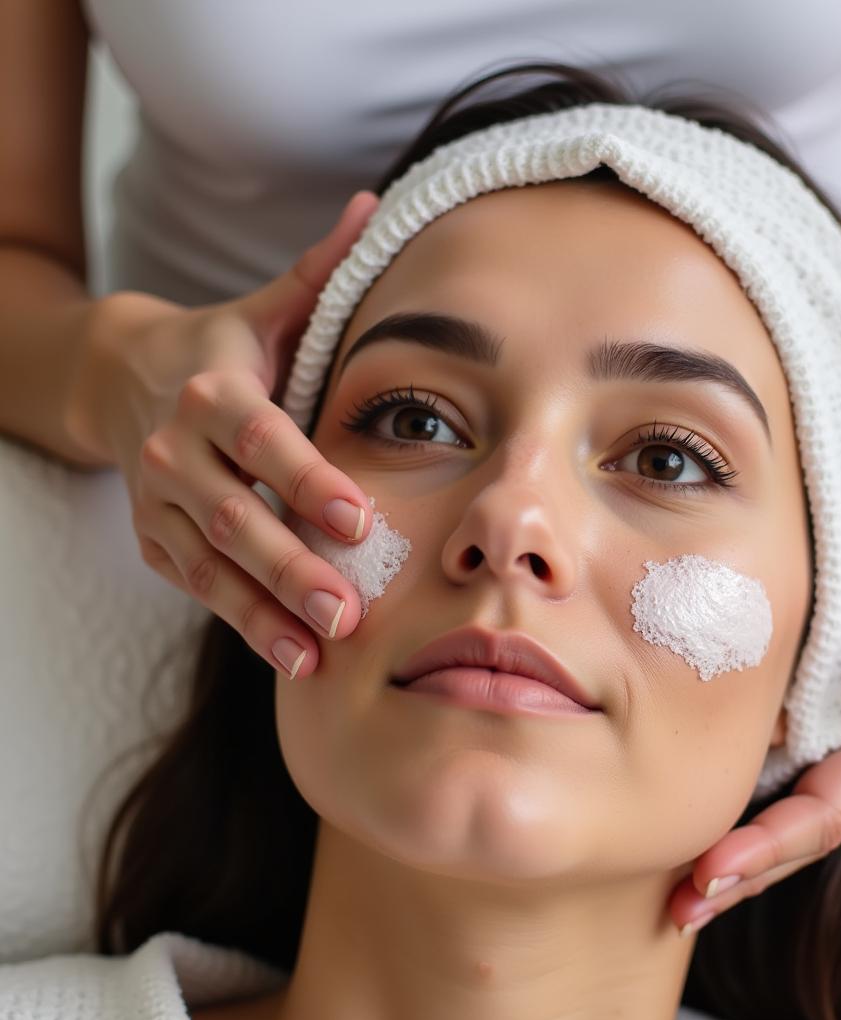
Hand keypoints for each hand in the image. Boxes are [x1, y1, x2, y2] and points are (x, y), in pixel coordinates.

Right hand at [68, 191, 380, 678]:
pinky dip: (244, 624)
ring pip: (215, 564)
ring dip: (268, 611)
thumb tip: (378, 205)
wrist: (127, 379)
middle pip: (238, 515)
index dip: (308, 478)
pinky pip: (200, 588)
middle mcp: (177, 450)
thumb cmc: (226, 346)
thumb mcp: (269, 308)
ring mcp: (160, 502)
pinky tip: (293, 658)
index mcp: (215, 389)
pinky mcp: (156, 540)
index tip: (361, 519)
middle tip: (350, 610)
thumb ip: (320, 271)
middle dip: (294, 566)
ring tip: (321, 651)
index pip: (264, 439)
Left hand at [668, 531, 840, 935]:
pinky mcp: (821, 720)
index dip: (767, 846)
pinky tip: (691, 808)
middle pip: (797, 834)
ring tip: (674, 891)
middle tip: (678, 909)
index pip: (822, 812)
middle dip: (740, 874)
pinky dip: (738, 802)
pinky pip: (778, 774)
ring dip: (735, 854)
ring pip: (783, 813)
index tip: (709, 870)